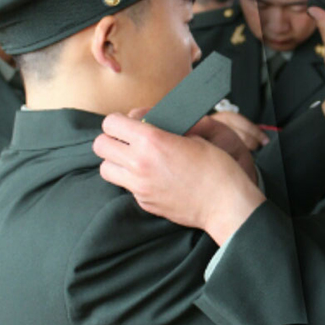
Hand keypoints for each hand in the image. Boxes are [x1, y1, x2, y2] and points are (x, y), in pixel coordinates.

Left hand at [93, 113, 264, 245]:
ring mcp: (139, 186)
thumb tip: (150, 124)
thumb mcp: (195, 137)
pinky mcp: (144, 202)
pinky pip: (126, 187)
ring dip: (115, 162)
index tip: (130, 124)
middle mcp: (139, 163)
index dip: (118, 121)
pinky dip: (133, 180)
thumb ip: (166, 131)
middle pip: (100, 145)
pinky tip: (153, 178)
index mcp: (152, 141)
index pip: (110, 124)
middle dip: (111, 140)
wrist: (225, 204)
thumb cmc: (217, 167)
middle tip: (127, 141)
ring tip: (135, 160)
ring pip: (105, 169)